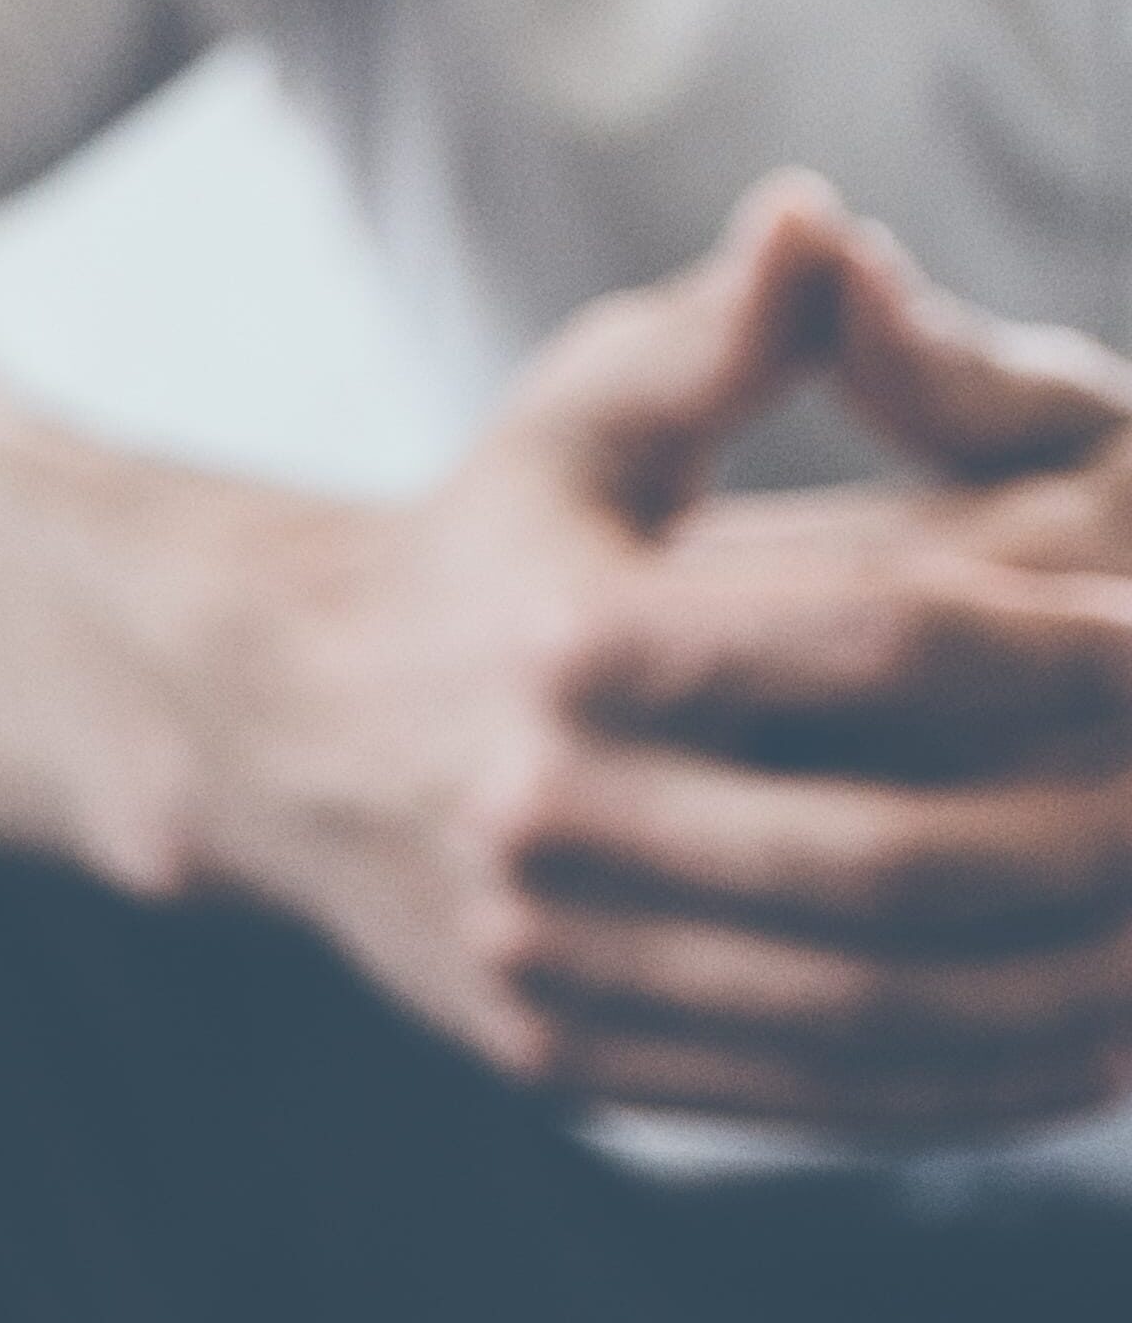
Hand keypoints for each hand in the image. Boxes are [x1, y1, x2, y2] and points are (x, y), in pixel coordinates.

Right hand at [208, 177, 1131, 1132]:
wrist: (273, 735)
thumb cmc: (488, 545)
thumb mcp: (576, 415)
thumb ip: (719, 335)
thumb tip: (812, 221)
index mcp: (571, 641)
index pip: (868, 646)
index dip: (1056, 654)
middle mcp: (546, 812)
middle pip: (884, 857)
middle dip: (1096, 848)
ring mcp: (549, 954)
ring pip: (862, 1009)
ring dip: (1065, 997)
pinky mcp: (563, 1055)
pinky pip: (807, 1100)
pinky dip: (974, 1094)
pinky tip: (1097, 1054)